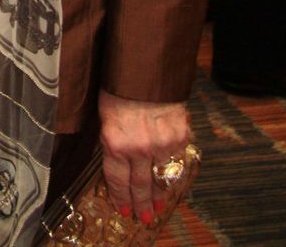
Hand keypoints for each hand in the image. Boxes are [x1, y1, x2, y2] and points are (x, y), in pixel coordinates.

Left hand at [98, 89, 189, 224]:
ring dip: (159, 196)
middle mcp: (137, 148)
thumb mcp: (105, 115)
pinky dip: (173, 175)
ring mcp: (161, 144)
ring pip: (160, 180)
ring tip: (158, 208)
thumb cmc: (120, 85)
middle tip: (144, 217)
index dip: (121, 198)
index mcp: (114, 142)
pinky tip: (171, 183)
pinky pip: (176, 163)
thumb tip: (118, 165)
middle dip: (141, 204)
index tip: (124, 211)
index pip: (117, 180)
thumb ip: (113, 142)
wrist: (146, 67)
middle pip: (140, 185)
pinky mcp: (179, 137)